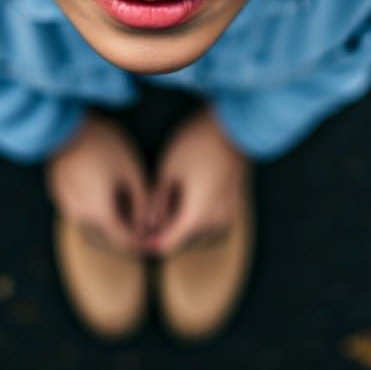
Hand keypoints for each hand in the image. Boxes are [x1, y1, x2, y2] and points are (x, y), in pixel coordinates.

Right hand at [43, 111, 151, 254]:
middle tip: (141, 207)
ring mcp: (65, 202)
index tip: (153, 232)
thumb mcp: (131, 169)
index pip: (123, 238)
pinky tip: (104, 182)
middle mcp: (79, 214)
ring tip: (125, 192)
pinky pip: (80, 203)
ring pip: (93, 216)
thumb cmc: (104, 143)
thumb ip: (143, 200)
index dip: (140, 238)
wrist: (66, 123)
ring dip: (109, 210)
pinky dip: (94, 199)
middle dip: (126, 223)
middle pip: (107, 228)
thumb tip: (148, 224)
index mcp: (99, 212)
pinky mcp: (57, 191)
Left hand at [139, 106, 251, 257]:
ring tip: (163, 205)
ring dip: (181, 223)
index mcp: (196, 216)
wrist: (233, 126)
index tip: (137, 237)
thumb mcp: (168, 169)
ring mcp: (227, 213)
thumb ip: (157, 201)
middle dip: (165, 231)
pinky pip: (211, 220)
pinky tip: (184, 198)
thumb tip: (150, 222)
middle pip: (184, 238)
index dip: (150, 243)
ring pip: (198, 230)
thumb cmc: (196, 143)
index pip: (169, 243)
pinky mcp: (234, 203)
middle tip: (147, 218)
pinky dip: (196, 215)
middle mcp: (215, 221)